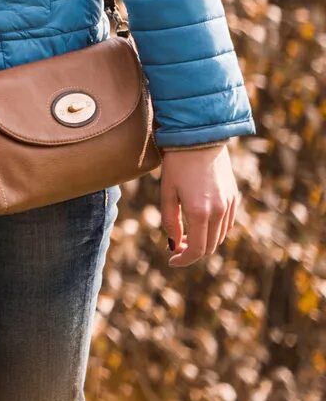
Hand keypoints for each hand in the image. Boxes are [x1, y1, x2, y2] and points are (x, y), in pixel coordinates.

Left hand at [157, 141, 239, 266]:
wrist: (200, 140)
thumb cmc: (176, 165)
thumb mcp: (166, 192)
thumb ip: (170, 221)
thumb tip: (174, 244)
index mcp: (199, 212)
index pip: (196, 250)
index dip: (184, 260)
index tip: (171, 261)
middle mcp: (219, 212)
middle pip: (210, 247)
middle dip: (193, 253)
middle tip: (176, 249)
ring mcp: (229, 205)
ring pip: (219, 237)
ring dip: (204, 242)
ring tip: (185, 236)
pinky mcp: (234, 198)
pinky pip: (227, 223)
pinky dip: (214, 230)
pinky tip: (200, 223)